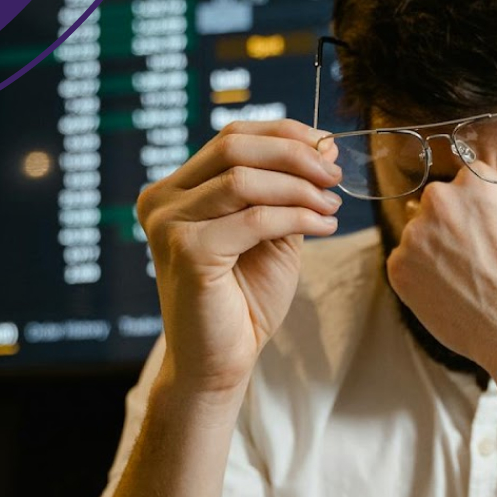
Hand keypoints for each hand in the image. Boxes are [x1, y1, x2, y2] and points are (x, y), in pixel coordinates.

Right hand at [136, 120, 342, 394]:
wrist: (220, 362)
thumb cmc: (244, 299)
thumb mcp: (271, 232)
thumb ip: (286, 190)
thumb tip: (323, 147)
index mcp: (176, 190)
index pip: (231, 137)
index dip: (283, 134)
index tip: (326, 148)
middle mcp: (162, 201)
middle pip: (233, 147)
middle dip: (294, 155)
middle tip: (334, 175)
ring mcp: (169, 224)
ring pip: (245, 181)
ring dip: (300, 188)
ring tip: (332, 205)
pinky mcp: (187, 251)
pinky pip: (254, 219)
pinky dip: (297, 218)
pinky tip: (324, 227)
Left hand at [385, 163, 496, 399]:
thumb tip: (495, 210)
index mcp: (478, 183)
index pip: (465, 181)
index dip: (474, 206)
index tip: (480, 225)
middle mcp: (441, 201)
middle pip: (437, 204)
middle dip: (450, 225)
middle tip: (470, 256)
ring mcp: (415, 235)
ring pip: (418, 235)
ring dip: (433, 252)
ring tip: (461, 281)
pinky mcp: (398, 268)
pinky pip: (404, 264)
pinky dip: (420, 278)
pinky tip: (447, 294)